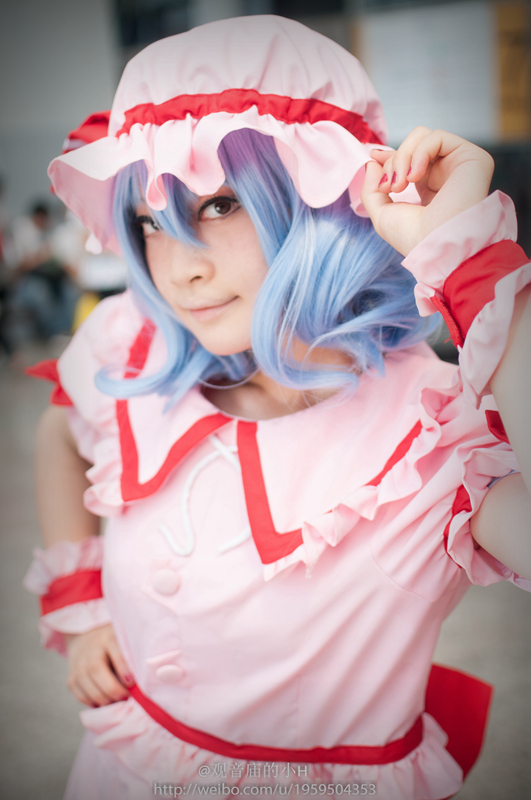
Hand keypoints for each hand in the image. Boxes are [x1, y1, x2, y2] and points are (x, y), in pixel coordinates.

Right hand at [65, 624, 133, 706]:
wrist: (86, 639)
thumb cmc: (114, 646)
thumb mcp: (123, 643)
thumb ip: (131, 658)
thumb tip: (140, 684)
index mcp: (109, 639)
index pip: (115, 651)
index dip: (123, 668)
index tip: (131, 682)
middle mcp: (91, 650)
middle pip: (96, 669)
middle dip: (112, 689)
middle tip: (125, 697)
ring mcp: (78, 664)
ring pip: (86, 685)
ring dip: (103, 699)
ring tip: (115, 702)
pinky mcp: (71, 678)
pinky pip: (79, 695)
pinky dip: (91, 702)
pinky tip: (102, 703)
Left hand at [361, 127, 493, 255]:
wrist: (437, 247)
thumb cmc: (413, 239)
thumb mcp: (382, 215)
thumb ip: (372, 189)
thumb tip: (372, 160)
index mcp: (431, 188)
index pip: (411, 158)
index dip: (391, 155)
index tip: (373, 156)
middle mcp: (447, 175)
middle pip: (414, 145)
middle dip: (394, 162)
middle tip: (390, 187)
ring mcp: (460, 165)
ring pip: (423, 137)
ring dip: (402, 157)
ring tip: (400, 184)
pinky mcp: (472, 158)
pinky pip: (437, 137)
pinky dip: (418, 153)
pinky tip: (415, 177)